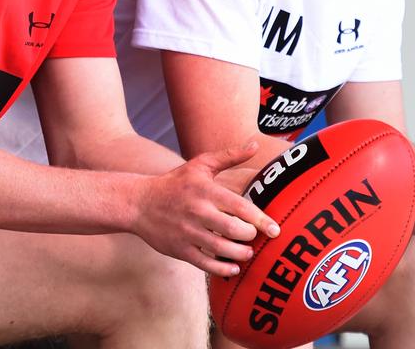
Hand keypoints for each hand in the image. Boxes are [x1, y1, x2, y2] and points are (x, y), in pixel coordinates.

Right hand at [133, 142, 280, 276]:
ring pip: (222, 250)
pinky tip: (233, 268)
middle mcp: (198, 212)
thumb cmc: (175, 183)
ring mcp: (188, 233)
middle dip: (250, 236)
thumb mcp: (200, 165)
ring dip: (241, 254)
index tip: (276, 230)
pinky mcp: (180, 250)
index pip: (240, 206)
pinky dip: (224, 269)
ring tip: (247, 252)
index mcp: (206, 190)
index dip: (261, 220)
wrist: (139, 203)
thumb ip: (229, 156)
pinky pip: (207, 264)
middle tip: (254, 236)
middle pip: (234, 230)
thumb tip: (255, 145)